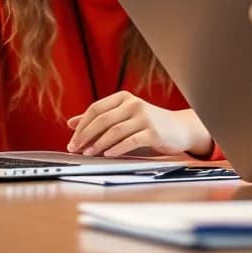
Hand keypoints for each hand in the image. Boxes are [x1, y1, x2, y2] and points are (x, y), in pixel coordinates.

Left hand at [65, 92, 211, 157]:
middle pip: (102, 120)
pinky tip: (108, 154)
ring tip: (88, 154)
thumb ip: (100, 118)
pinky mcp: (153, 132)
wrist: (180, 129)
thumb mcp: (124, 117)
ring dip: (98, 144)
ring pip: (114, 131)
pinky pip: (131, 141)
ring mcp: (145, 117)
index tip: (72, 141)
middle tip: (75, 149)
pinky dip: (117, 148)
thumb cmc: (149, 124)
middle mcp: (134, 104)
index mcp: (124, 98)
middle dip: (85, 136)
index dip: (81, 126)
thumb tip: (71, 123)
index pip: (96, 109)